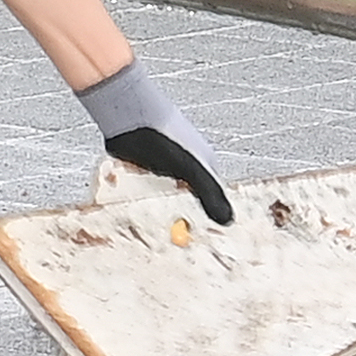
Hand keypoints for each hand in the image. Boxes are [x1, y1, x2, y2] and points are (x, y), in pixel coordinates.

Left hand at [77, 58, 231, 226]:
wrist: (127, 114)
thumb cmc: (164, 135)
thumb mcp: (191, 169)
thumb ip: (210, 194)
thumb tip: (228, 221)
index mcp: (205, 167)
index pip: (212, 201)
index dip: (207, 221)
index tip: (198, 241)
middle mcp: (186, 169)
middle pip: (187, 203)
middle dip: (180, 218)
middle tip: (171, 240)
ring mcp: (164, 169)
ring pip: (163, 199)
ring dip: (157, 212)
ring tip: (151, 229)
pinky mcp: (142, 168)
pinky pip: (144, 191)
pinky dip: (141, 201)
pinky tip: (135, 212)